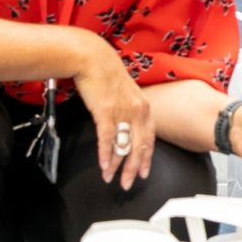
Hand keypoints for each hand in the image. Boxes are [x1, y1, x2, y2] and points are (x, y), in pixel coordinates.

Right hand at [72, 35, 152, 187]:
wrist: (92, 58)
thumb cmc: (105, 74)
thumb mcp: (125, 93)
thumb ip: (129, 110)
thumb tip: (125, 127)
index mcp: (144, 107)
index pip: (149, 138)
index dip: (146, 158)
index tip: (144, 172)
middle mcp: (138, 111)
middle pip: (139, 147)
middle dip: (133, 168)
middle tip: (127, 183)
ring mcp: (123, 112)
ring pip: (122, 145)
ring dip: (116, 165)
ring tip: (110, 178)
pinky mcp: (106, 111)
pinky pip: (107, 138)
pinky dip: (105, 154)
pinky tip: (103, 166)